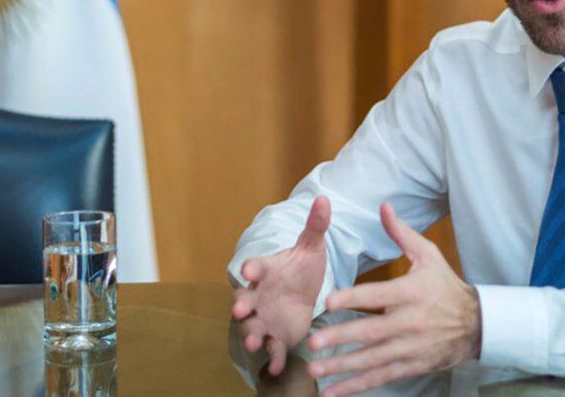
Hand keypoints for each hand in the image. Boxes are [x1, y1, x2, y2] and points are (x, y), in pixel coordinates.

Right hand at [231, 196, 330, 376]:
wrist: (304, 295)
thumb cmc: (302, 269)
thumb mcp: (312, 247)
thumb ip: (316, 225)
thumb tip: (324, 198)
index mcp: (268, 271)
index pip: (256, 267)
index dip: (251, 268)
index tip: (249, 270)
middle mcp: (259, 295)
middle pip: (244, 300)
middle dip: (241, 305)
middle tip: (239, 309)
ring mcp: (265, 318)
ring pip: (252, 327)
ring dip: (251, 334)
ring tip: (255, 342)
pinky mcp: (276, 337)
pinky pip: (271, 349)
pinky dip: (272, 358)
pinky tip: (276, 367)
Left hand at [304, 202, 480, 396]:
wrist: (476, 324)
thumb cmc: (446, 286)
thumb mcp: (429, 255)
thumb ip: (402, 233)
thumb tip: (384, 206)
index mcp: (411, 292)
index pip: (378, 296)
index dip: (353, 298)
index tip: (328, 302)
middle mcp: (410, 322)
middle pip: (370, 332)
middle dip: (340, 338)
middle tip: (313, 343)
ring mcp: (410, 347)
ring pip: (372, 360)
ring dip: (342, 366)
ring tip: (315, 370)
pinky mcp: (411, 366)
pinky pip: (381, 377)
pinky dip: (357, 386)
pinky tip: (333, 392)